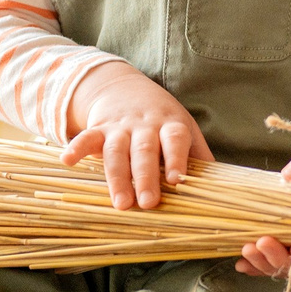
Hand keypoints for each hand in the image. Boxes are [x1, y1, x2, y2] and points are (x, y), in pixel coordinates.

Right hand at [63, 63, 211, 209]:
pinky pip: (86, 137)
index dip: (177, 158)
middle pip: (144, 151)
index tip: (177, 181)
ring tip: (120, 204)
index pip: (175, 140)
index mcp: (171, 125)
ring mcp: (120, 127)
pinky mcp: (98, 128)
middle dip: (146, 177)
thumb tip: (223, 188)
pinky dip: (76, 148)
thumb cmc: (163, 120)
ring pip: (116, 151)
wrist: (125, 87)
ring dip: (117, 177)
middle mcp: (145, 125)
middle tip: (148, 203)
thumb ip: (199, 156)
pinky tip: (67, 160)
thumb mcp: (185, 130)